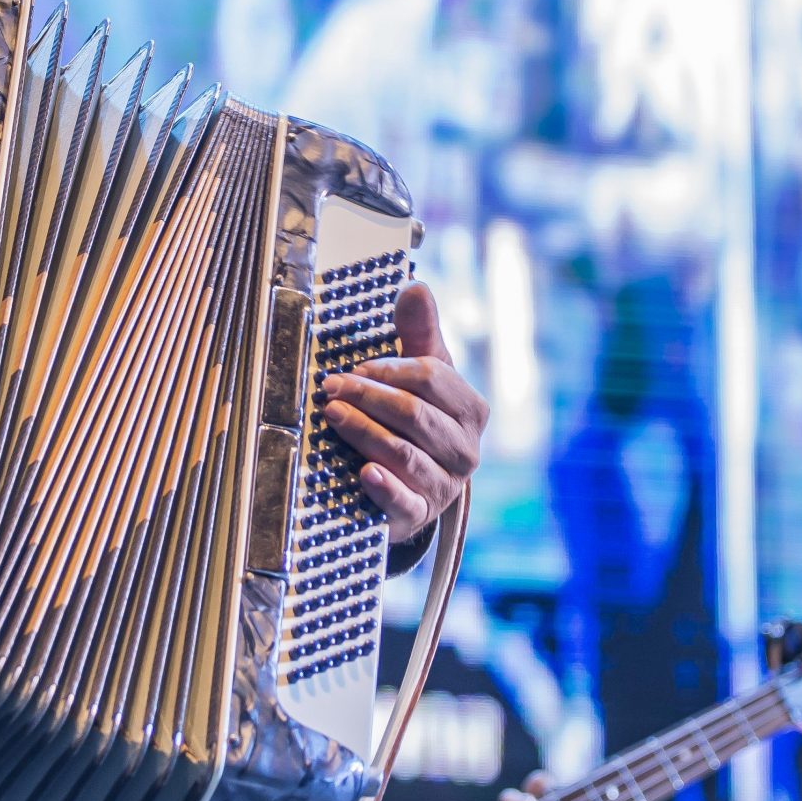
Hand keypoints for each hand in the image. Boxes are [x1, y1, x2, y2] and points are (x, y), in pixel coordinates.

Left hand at [323, 282, 486, 542]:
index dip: (390, 369)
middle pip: (415, 414)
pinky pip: (405, 501)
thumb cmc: (418, 419)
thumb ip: (419, 333)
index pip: (433, 379)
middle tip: (331, 387)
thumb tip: (416, 286)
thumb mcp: (422, 376)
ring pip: (405, 453)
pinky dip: (386, 486)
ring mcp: (444, 486)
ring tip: (332, 415)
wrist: (414, 485)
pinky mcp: (420, 515)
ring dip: (364, 432)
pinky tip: (366, 472)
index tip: (355, 366)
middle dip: (369, 397)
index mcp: (470, 409)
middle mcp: (465, 450)